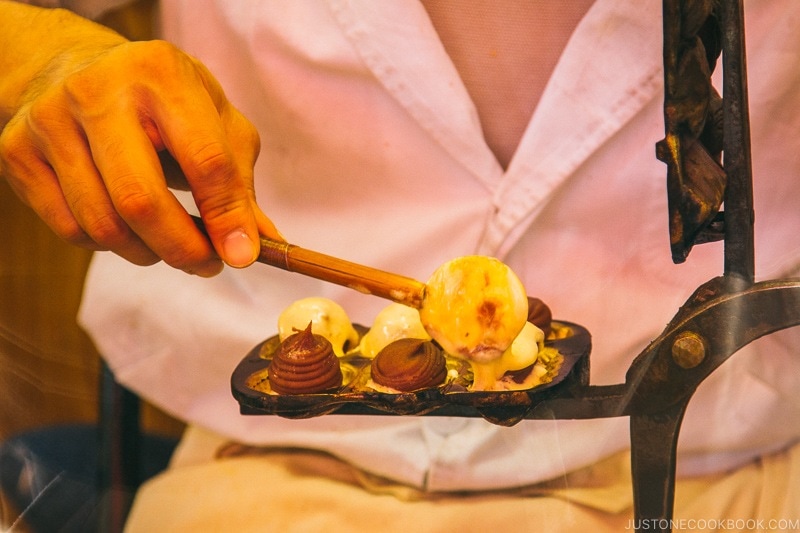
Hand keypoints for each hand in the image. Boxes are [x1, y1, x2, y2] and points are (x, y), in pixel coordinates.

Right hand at [0, 39, 279, 276]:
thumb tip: (260, 242)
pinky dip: (107, 246)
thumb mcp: (212, 119)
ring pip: (102, 224)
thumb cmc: (160, 101)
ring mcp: (50, 120)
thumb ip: (238, 179)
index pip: (205, 160)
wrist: (72, 67)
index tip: (242, 256)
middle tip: (206, 265)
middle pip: (141, 200)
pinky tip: (126, 229)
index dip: (227, 217)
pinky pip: (69, 229)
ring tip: (169, 245)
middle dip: (182, 248)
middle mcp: (98, 91)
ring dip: (147, 253)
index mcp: (162, 74)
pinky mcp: (16, 150)